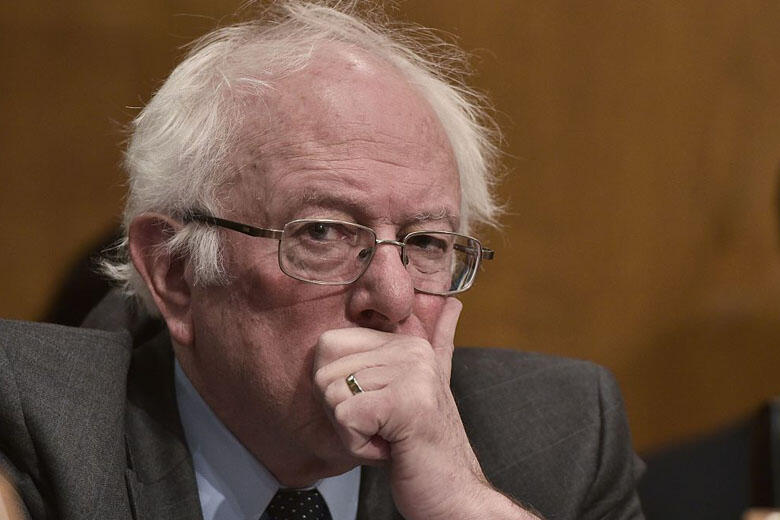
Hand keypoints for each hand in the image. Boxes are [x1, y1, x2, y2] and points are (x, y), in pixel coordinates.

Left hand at [313, 298, 535, 518]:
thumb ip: (438, 343)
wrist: (454, 493)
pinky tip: (390, 449)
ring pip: (332, 396)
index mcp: (407, 343)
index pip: (328, 345)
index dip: (338, 389)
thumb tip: (453, 305)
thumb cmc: (424, 448)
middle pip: (324, 372)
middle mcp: (411, 350)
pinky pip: (345, 418)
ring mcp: (410, 373)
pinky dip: (358, 446)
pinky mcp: (404, 402)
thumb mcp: (423, 389)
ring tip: (389, 437)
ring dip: (352, 432)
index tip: (375, 410)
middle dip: (343, 414)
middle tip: (383, 428)